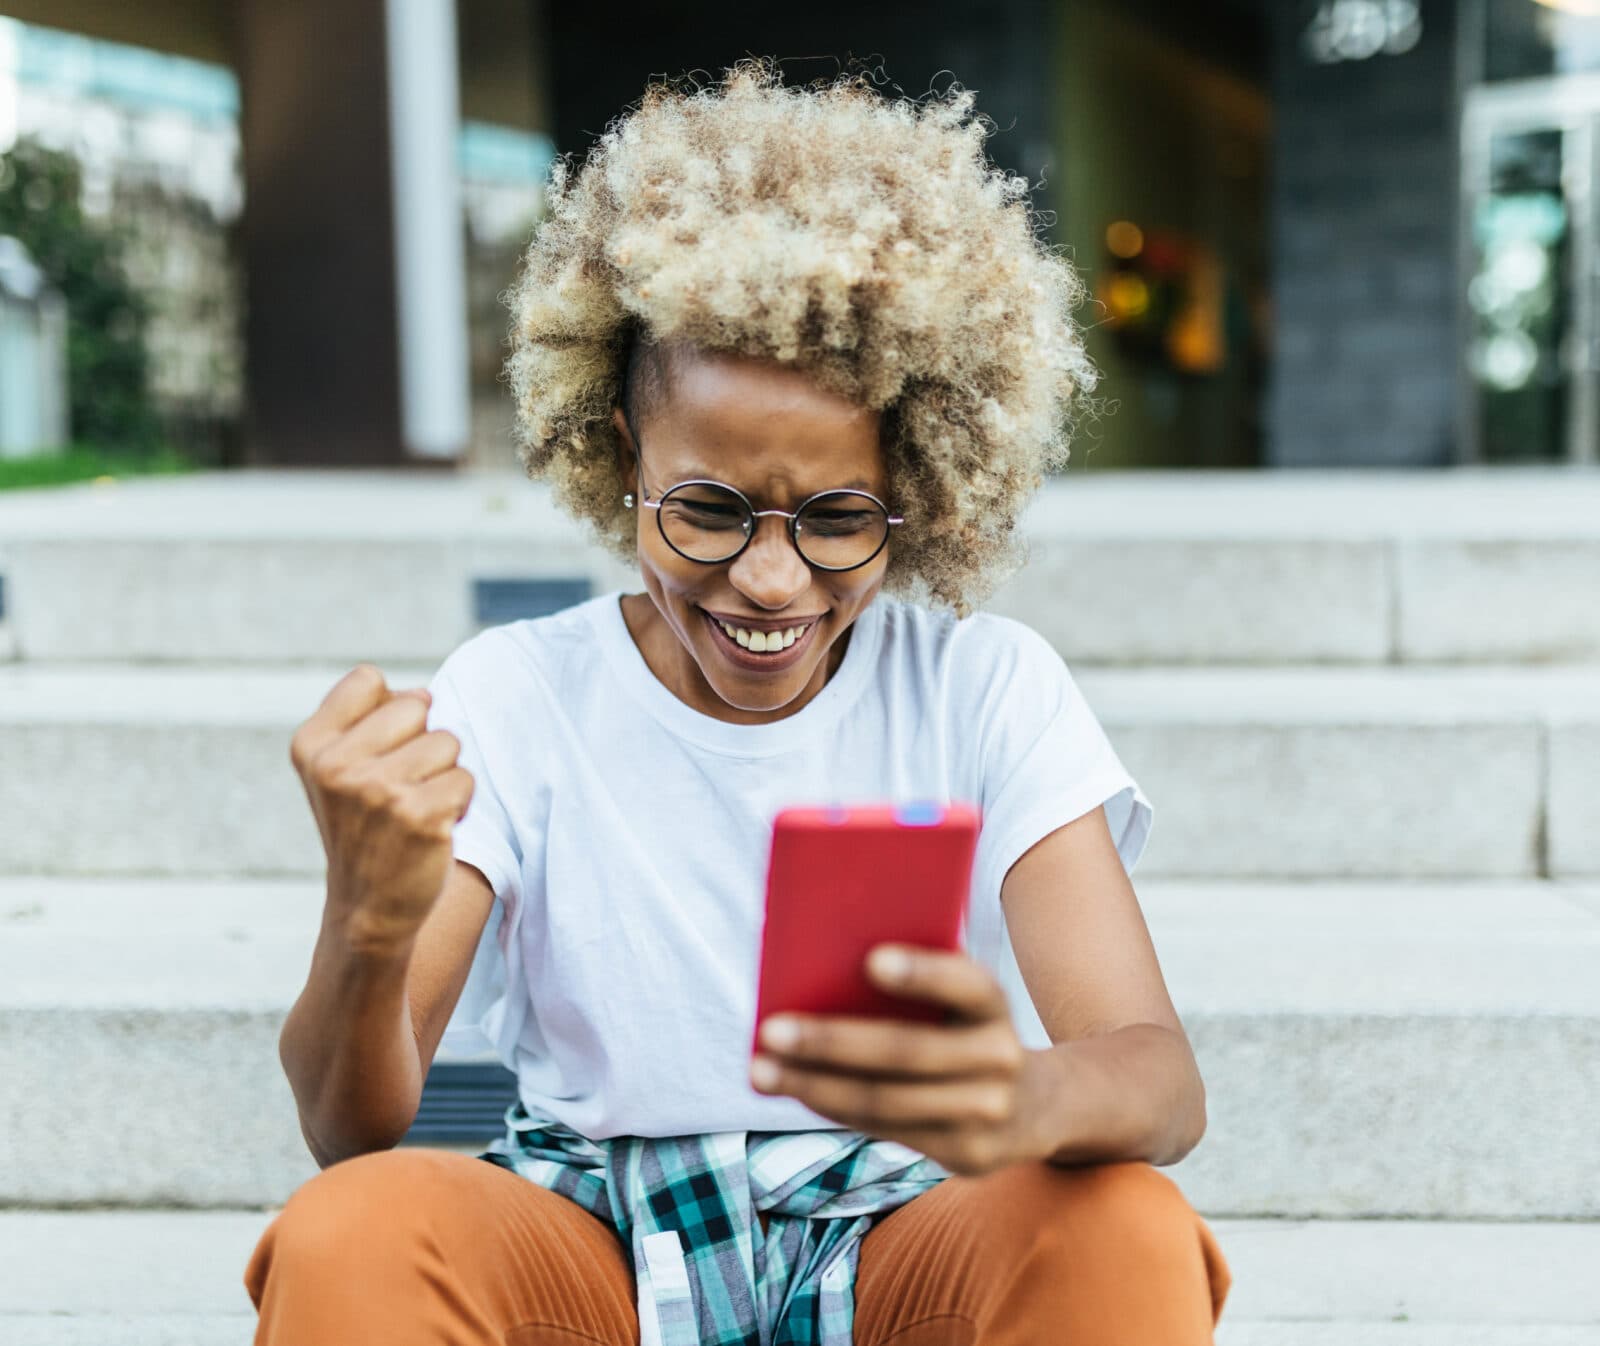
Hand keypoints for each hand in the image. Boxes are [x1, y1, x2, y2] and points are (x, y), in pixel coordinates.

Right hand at [289, 664, 474, 952]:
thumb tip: (424, 694)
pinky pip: (465, 779)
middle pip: (416, 706)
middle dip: (422, 741)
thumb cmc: (364, 828)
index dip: (388, 710)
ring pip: (447, 741)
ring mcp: (378, 791)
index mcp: (311, 746)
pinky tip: (433, 828)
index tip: (377, 752)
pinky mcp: (420, 816)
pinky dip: (459, 803)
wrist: (368, 910)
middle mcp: (337, 766)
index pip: (367, 679)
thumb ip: (371, 719)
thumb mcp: (340, 770)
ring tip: (416, 808)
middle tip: (401, 787)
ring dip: (444, 774)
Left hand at [749, 945, 1055, 1176]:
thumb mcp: (961, 1000)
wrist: (1039, 1106)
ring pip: (884, 1102)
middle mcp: (999, 1061)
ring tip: (763, 1069)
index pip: (966, 984)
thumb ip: (916, 982)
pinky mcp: (964, 1155)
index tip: (871, 958)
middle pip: (906, 1052)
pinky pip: (884, 1130)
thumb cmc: (968, 1029)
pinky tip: (794, 1089)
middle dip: (831, 1042)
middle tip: (771, 1029)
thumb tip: (824, 969)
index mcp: (995, 1007)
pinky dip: (832, 1108)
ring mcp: (985, 1115)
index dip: (922, 973)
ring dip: (815, 1086)